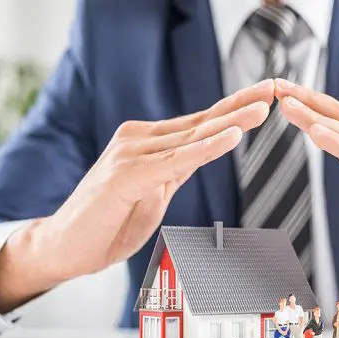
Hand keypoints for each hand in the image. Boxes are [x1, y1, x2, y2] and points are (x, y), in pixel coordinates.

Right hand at [0, 81, 273, 312]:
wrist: (65, 248)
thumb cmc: (108, 223)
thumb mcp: (153, 192)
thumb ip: (175, 170)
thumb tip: (202, 154)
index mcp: (149, 144)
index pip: (200, 123)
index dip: (233, 109)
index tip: (263, 98)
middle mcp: (140, 141)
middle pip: (201, 121)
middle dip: (240, 105)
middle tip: (273, 88)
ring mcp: (131, 154)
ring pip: (193, 136)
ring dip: (232, 120)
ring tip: (262, 107)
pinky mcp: (127, 174)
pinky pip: (176, 160)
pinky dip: (207, 147)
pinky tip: (231, 135)